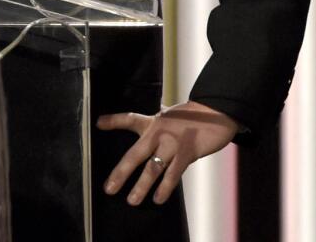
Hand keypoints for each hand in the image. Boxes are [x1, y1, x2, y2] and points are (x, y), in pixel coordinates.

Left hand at [96, 100, 238, 205]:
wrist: (216, 114)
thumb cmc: (190, 118)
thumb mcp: (167, 117)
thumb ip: (153, 125)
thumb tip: (144, 130)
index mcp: (153, 123)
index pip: (130, 119)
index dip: (114, 120)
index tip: (99, 123)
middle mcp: (159, 133)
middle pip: (135, 154)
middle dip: (122, 172)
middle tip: (109, 188)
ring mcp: (172, 144)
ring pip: (153, 168)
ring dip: (142, 186)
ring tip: (132, 200)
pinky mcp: (187, 154)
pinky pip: (173, 174)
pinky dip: (165, 187)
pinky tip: (158, 198)